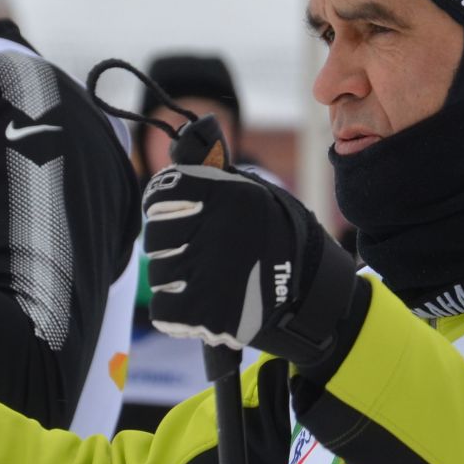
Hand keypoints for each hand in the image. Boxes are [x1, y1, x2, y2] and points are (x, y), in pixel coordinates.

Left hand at [143, 165, 358, 366]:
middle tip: (195, 252)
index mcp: (224, 196)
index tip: (174, 215)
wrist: (309, 290)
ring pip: (158, 275)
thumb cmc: (275, 237)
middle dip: (169, 246)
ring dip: (174, 279)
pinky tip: (196, 304)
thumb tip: (181, 149)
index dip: (162, 207)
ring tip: (204, 279)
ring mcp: (209, 276)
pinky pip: (163, 310)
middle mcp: (214, 231)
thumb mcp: (251, 194)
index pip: (160, 195)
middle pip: (154, 238)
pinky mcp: (207, 315)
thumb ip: (212, 176)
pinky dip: (175, 311)